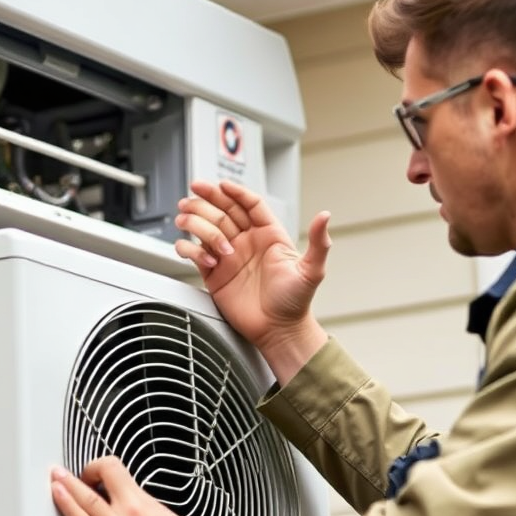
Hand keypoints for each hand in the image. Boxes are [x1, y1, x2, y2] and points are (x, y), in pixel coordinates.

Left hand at [50, 457, 206, 515]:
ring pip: (82, 507)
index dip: (98, 468)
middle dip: (73, 478)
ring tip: (54, 484)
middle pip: (92, 487)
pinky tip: (63, 513)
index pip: (114, 471)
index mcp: (143, 503)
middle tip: (61, 473)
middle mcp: (126, 514)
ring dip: (64, 493)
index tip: (95, 472)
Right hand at [174, 179, 330, 382]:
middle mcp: (246, 241)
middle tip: (195, 191)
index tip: (222, 185)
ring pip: (204, 226)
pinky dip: (193, 251)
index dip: (235, 192)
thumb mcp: (312, 271)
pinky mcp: (212, 272)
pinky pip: (194, 252)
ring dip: (196, 221)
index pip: (250, 204)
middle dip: (207, 198)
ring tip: (190, 223)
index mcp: (268, 234)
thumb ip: (319, 243)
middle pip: (223, 209)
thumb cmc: (295, 302)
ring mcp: (228, 255)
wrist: (278, 331)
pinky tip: (206, 260)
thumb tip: (325, 215)